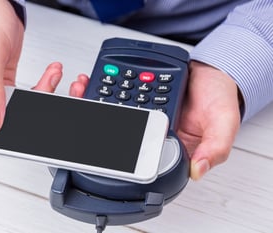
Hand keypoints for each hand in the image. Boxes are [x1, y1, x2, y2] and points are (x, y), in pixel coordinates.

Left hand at [38, 61, 240, 180]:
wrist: (214, 73)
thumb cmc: (218, 99)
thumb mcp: (224, 125)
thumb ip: (215, 148)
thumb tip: (198, 170)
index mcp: (168, 143)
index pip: (141, 151)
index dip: (120, 150)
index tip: (102, 144)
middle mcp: (151, 130)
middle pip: (121, 130)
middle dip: (97, 122)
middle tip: (81, 113)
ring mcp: (143, 112)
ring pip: (114, 111)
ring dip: (95, 102)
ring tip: (80, 92)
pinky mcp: (139, 96)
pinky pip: (119, 94)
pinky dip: (104, 88)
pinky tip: (92, 83)